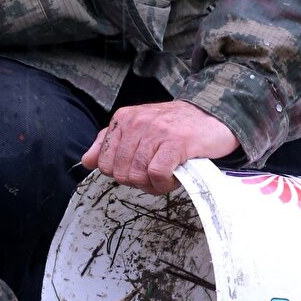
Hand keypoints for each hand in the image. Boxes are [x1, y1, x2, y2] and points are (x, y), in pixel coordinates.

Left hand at [79, 99, 237, 194]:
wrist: (214, 117)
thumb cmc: (176, 128)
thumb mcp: (139, 130)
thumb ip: (110, 143)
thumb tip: (87, 160)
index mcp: (123, 119)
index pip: (104, 162)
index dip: (122, 173)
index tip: (140, 168)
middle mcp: (136, 122)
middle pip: (120, 173)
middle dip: (139, 181)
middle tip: (157, 172)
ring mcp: (155, 131)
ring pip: (137, 175)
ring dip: (154, 184)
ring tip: (168, 172)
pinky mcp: (174, 142)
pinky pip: (156, 174)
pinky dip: (165, 182)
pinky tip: (175, 174)